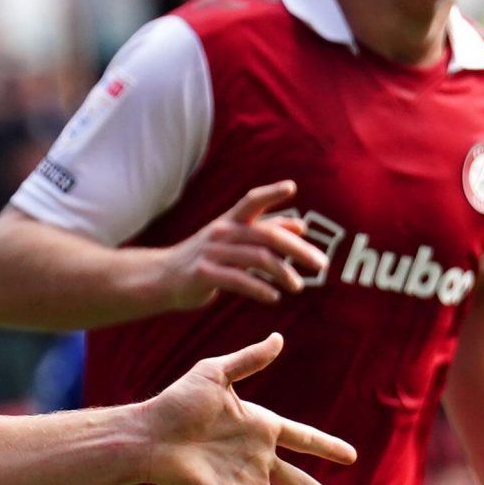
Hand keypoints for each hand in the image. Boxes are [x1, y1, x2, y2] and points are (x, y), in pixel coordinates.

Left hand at [137, 332, 357, 484]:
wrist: (149, 434)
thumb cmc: (176, 402)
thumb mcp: (215, 374)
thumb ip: (248, 360)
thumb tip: (278, 337)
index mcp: (258, 427)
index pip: (302, 438)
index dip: (325, 446)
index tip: (350, 455)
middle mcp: (255, 458)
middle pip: (298, 482)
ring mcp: (243, 482)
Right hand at [156, 181, 329, 310]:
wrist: (161, 278)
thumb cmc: (204, 257)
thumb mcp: (232, 239)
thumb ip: (265, 229)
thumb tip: (301, 225)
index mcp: (229, 221)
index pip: (251, 201)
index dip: (271, 193)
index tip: (292, 187)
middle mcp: (221, 232)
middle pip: (266, 235)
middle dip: (298, 249)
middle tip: (322, 264)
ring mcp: (211, 253)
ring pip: (257, 258)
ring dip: (283, 273)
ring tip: (298, 286)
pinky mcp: (203, 274)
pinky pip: (239, 281)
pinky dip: (260, 289)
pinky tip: (274, 297)